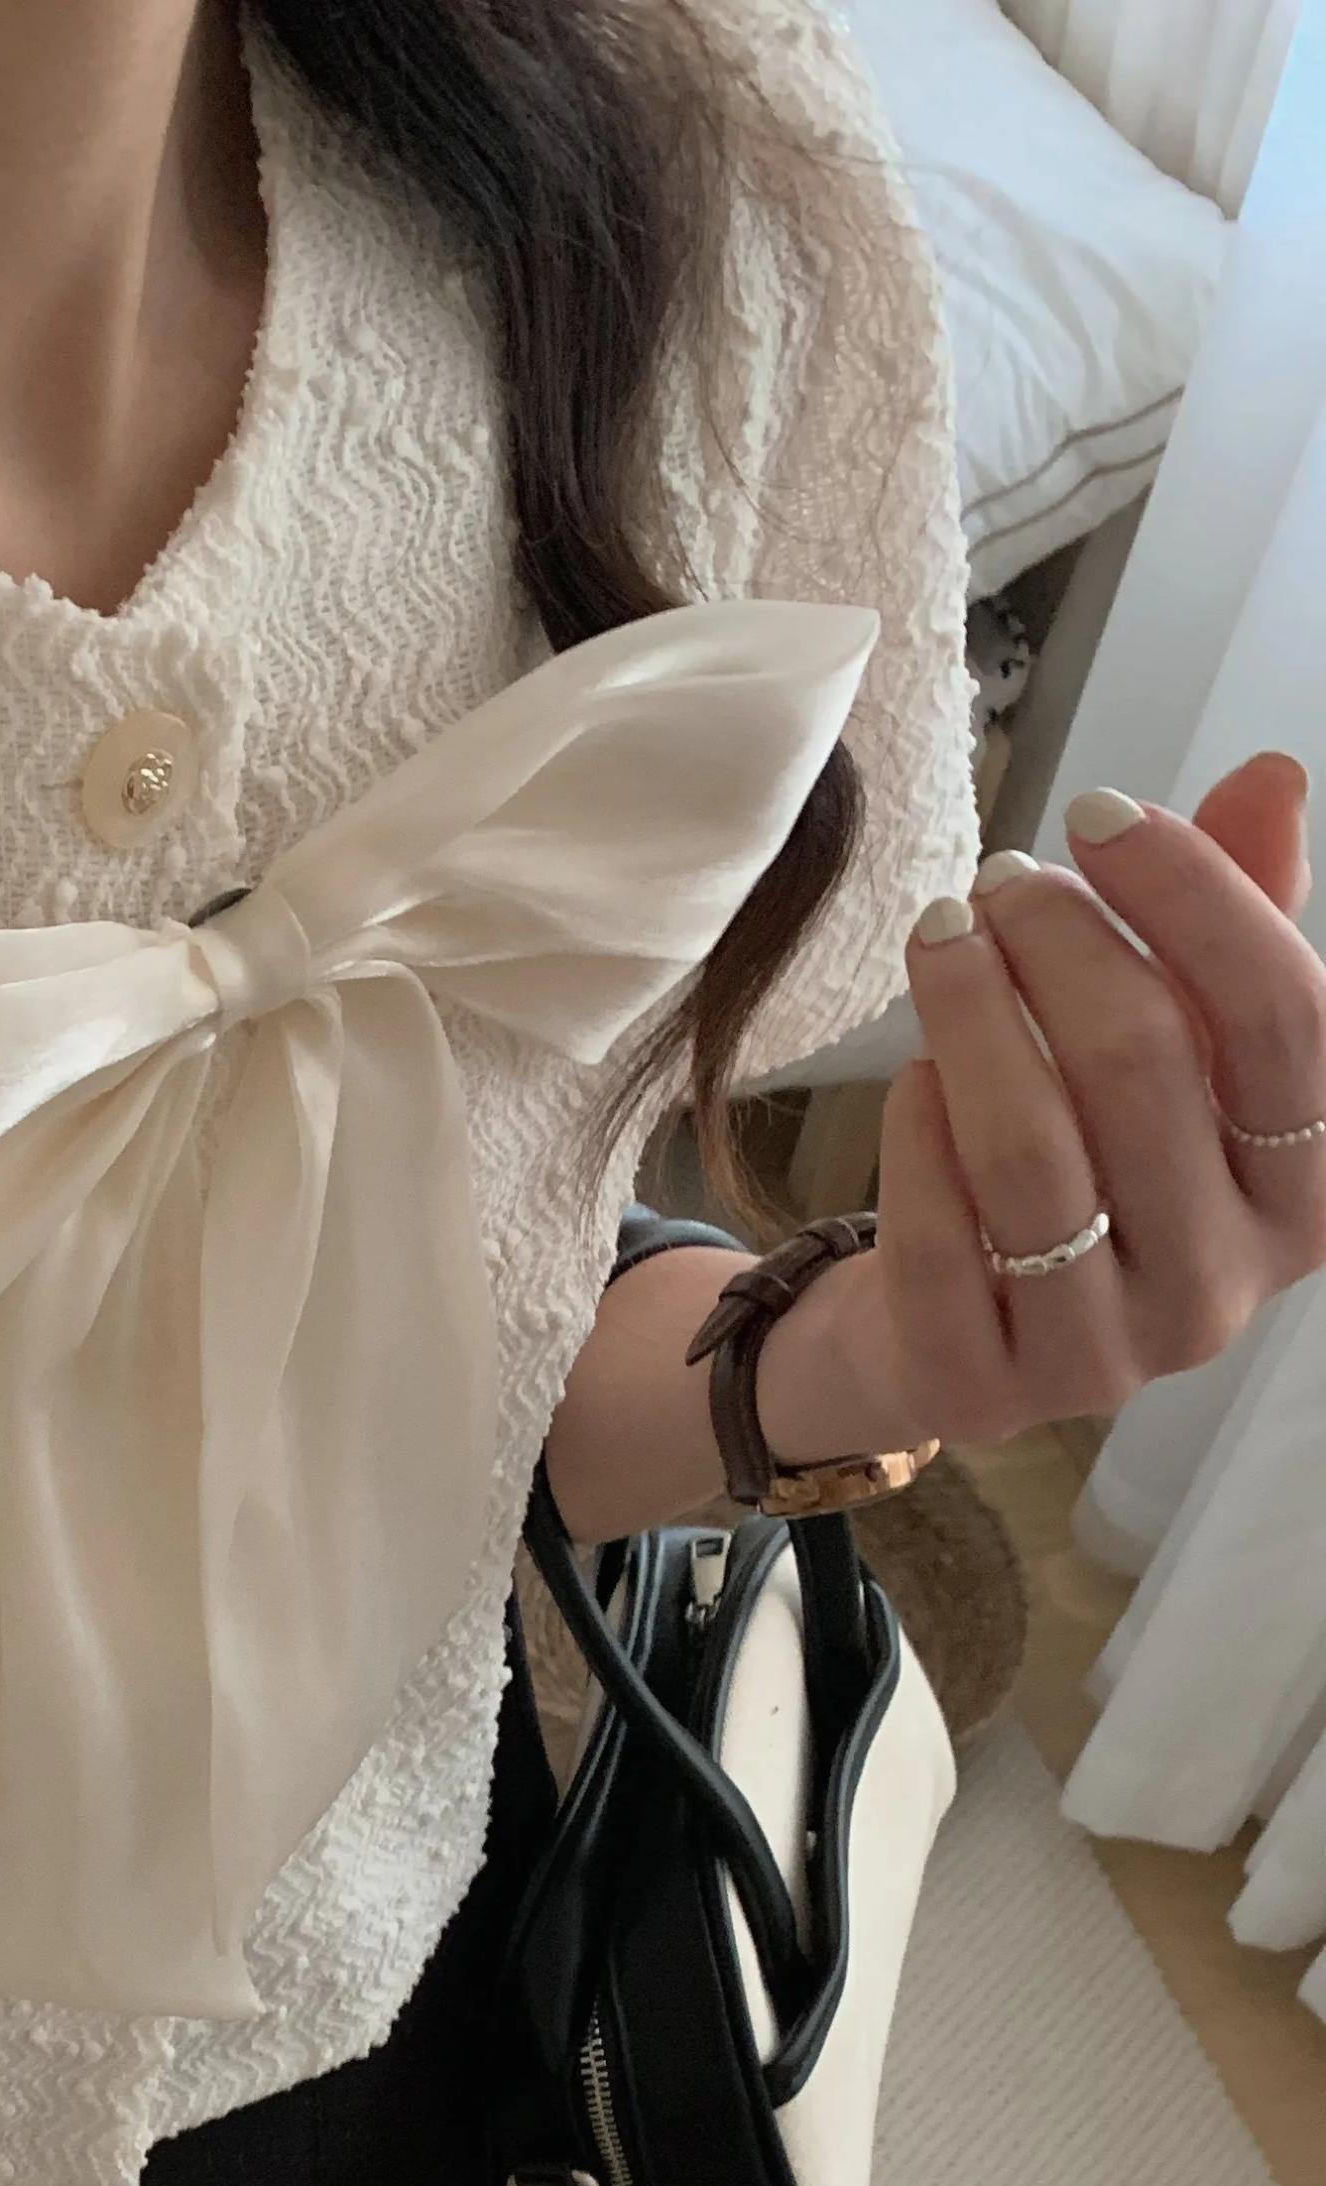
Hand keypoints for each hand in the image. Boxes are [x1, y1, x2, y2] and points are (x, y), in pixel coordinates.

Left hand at [765, 752, 1325, 1462]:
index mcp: (1306, 1197)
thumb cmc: (1086, 1162)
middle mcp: (1221, 1290)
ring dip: (976, 1015)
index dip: (1195, 896)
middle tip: (995, 881)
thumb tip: (1268, 778)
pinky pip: (942, 1238)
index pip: (1279, 1020)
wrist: (947, 1334)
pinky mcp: (982, 1393)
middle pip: (1144, 1068)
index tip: (1101, 814)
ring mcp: (1103, 1358)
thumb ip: (1230, 923)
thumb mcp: (1174, 1045)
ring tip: (940, 934)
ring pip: (1033, 1153)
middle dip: (1061, 943)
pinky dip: (920, 1136)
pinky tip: (913, 1073)